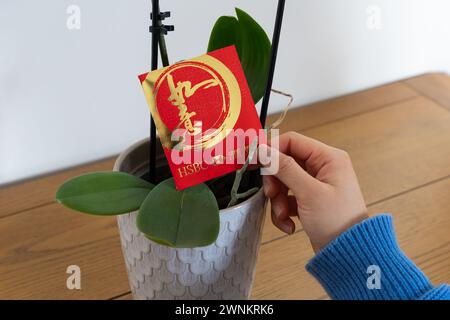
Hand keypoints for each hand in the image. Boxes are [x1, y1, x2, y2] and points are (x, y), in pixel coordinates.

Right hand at [258, 132, 367, 252]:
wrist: (348, 254)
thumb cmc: (337, 221)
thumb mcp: (308, 193)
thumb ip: (285, 168)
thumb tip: (264, 150)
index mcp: (328, 158)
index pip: (292, 141)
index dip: (272, 150)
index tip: (255, 163)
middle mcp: (322, 167)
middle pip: (285, 162)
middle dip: (275, 181)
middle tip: (271, 195)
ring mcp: (315, 184)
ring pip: (283, 182)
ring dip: (277, 200)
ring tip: (283, 216)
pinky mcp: (309, 199)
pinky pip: (287, 197)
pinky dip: (283, 211)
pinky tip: (289, 225)